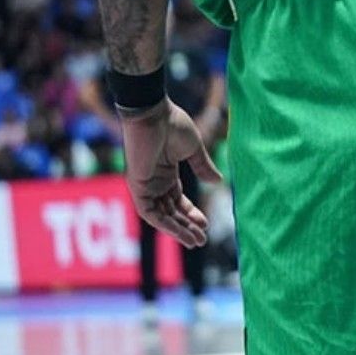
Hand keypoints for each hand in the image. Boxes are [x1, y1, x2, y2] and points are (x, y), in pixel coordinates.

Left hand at [121, 99, 222, 247]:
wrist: (152, 113)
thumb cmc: (172, 124)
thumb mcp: (193, 149)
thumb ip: (203, 166)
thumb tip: (218, 182)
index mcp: (166, 173)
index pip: (178, 201)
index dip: (192, 213)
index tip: (206, 224)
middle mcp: (154, 182)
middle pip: (171, 212)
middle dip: (186, 227)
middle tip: (202, 240)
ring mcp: (145, 186)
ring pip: (161, 216)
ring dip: (178, 230)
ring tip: (196, 241)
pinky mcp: (137, 187)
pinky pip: (150, 213)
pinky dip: (165, 224)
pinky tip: (181, 231)